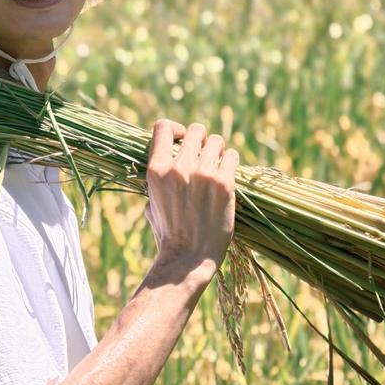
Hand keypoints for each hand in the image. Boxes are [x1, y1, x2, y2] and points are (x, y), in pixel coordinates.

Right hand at [144, 119, 238, 280]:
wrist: (188, 258)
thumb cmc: (169, 234)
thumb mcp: (151, 204)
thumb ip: (156, 183)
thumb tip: (164, 167)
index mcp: (156, 170)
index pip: (163, 127)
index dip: (175, 129)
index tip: (180, 140)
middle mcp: (178, 167)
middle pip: (196, 130)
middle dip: (201, 140)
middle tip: (204, 156)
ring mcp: (202, 174)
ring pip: (217, 140)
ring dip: (218, 150)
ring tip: (217, 166)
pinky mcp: (224, 183)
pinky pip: (232, 156)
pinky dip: (231, 162)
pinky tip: (227, 174)